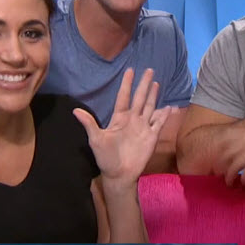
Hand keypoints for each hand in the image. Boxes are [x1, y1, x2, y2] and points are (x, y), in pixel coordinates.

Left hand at [74, 68, 170, 186]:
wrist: (119, 174)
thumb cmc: (106, 158)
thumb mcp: (96, 139)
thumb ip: (89, 124)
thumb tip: (75, 111)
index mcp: (119, 118)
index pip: (124, 97)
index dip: (127, 84)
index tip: (130, 70)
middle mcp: (132, 120)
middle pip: (140, 98)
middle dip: (144, 84)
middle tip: (149, 70)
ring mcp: (143, 127)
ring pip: (150, 107)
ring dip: (153, 96)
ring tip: (156, 83)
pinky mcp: (152, 136)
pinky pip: (159, 123)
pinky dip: (165, 115)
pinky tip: (170, 107)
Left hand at [217, 129, 244, 185]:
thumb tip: (234, 157)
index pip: (229, 145)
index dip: (221, 156)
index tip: (218, 165)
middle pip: (229, 156)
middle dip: (223, 168)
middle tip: (221, 177)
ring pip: (235, 166)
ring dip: (231, 177)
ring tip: (230, 184)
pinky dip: (243, 180)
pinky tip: (244, 184)